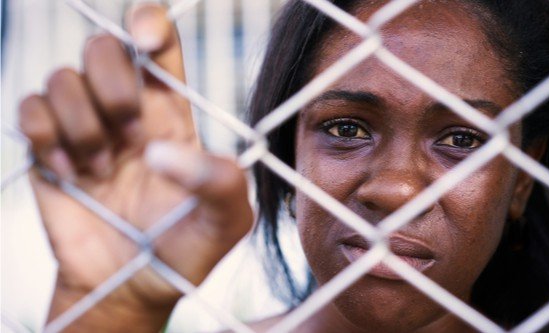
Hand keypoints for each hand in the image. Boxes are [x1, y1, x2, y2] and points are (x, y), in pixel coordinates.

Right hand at [18, 3, 252, 330]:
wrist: (132, 286)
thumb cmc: (184, 249)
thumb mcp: (226, 220)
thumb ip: (221, 179)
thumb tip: (159, 150)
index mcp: (171, 112)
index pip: (157, 43)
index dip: (148, 24)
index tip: (147, 42)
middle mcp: (126, 110)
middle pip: (104, 47)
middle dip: (113, 86)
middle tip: (130, 137)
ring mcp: (83, 125)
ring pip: (63, 76)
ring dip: (82, 125)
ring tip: (102, 172)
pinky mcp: (47, 148)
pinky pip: (29, 108)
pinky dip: (47, 138)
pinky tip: (73, 176)